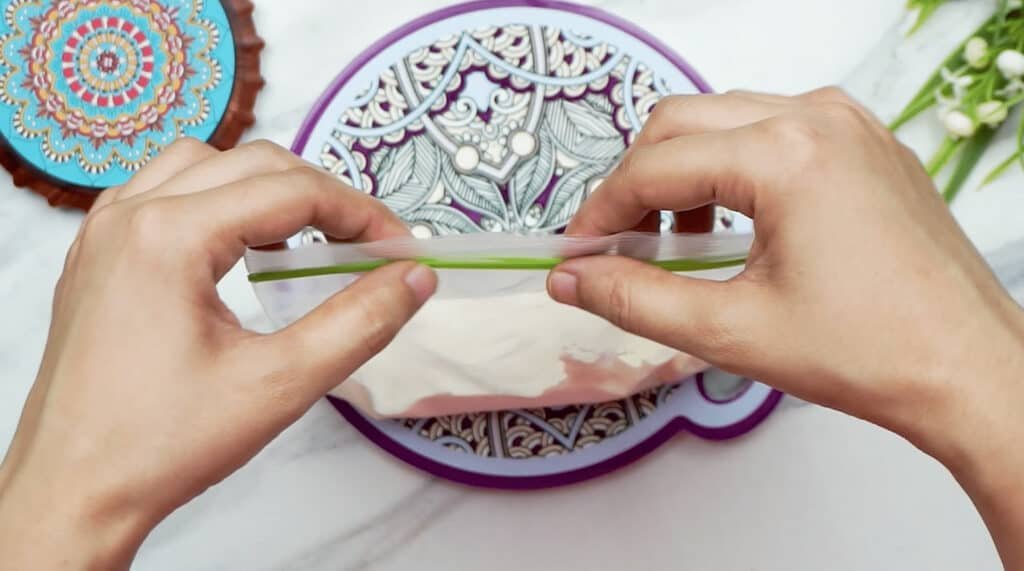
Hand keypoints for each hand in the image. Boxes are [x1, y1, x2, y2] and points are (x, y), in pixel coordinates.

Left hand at [0, 139, 436, 569]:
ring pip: (204, 165)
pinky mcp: (96, 255)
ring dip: (265, 189)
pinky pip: (163, 192)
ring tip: (303, 239)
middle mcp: (130, 215)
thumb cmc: (161, 444)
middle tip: (365, 246)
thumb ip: (358, 324)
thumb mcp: (279, 385)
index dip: (360, 213)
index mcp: (169, 236)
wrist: (71, 490)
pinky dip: (215, 201)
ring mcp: (103, 232)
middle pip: (251, 163)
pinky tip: (237, 247)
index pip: (291, 191)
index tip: (400, 250)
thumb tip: (414, 278)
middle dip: (320, 196)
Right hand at [547, 89, 1023, 565]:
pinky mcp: (864, 143)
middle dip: (636, 184)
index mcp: (785, 155)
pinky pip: (771, 130)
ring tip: (675, 244)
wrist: (967, 370)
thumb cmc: (871, 352)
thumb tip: (572, 280)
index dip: (602, 213)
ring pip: (724, 120)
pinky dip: (732, 169)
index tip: (578, 254)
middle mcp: (818, 119)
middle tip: (616, 247)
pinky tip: (730, 225)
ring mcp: (847, 125)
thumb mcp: (731, 331)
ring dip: (683, 173)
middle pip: (681, 123)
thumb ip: (634, 300)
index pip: (656, 166)